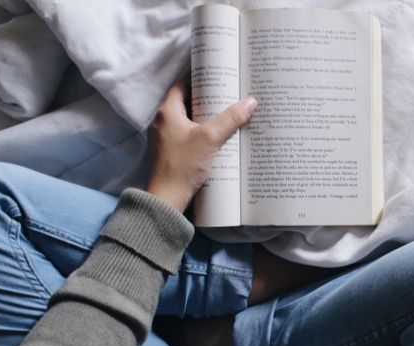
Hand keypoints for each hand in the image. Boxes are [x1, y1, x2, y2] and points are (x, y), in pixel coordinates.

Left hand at [146, 81, 256, 211]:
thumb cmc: (183, 165)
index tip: (217, 79)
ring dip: (205, 117)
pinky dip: (201, 133)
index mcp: (167, 112)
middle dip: (207, 100)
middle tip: (228, 96)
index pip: (181, 85)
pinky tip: (218, 137)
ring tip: (227, 115)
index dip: (199, 80)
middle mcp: (162, 122)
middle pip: (186, 102)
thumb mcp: (210, 138)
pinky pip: (188, 135)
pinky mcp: (171, 152)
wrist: (167, 198)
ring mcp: (165, 138)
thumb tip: (251, 101)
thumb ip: (230, 118)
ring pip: (188, 120)